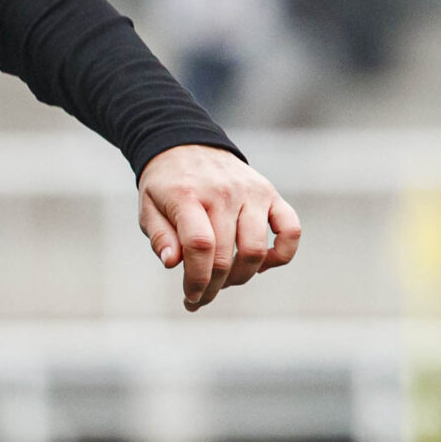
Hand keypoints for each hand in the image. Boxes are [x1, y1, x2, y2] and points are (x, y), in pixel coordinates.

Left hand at [137, 145, 301, 311]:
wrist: (186, 144)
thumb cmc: (167, 185)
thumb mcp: (149, 208)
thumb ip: (160, 237)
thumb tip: (173, 263)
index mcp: (188, 195)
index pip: (200, 245)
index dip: (197, 280)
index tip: (190, 297)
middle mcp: (223, 192)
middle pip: (225, 256)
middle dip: (212, 287)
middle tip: (201, 296)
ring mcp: (251, 192)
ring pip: (254, 250)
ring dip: (240, 277)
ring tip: (225, 279)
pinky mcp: (270, 193)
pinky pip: (291, 229)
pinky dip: (281, 254)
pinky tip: (261, 263)